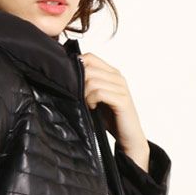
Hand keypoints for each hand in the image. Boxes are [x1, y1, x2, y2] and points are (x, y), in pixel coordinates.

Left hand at [78, 52, 150, 171]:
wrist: (129, 137)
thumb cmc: (112, 118)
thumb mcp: (97, 98)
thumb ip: (87, 86)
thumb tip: (66, 78)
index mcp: (112, 73)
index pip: (90, 57)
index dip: (76, 66)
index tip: (70, 82)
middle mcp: (118, 77)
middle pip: (88, 67)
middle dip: (78, 83)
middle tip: (79, 97)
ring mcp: (121, 88)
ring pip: (92, 80)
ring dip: (84, 94)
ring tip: (87, 104)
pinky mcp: (122, 100)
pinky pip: (99, 92)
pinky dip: (91, 100)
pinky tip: (92, 108)